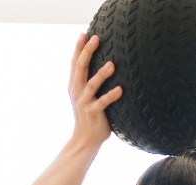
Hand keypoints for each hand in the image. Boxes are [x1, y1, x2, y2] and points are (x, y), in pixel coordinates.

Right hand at [69, 31, 121, 149]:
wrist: (85, 139)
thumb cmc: (89, 115)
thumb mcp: (84, 96)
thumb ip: (88, 81)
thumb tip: (103, 63)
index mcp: (74, 85)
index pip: (75, 63)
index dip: (78, 48)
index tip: (84, 34)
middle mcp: (77, 91)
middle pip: (81, 68)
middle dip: (87, 52)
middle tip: (97, 38)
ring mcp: (85, 102)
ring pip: (92, 85)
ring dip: (102, 74)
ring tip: (112, 64)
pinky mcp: (94, 113)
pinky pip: (103, 103)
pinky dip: (111, 96)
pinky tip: (121, 89)